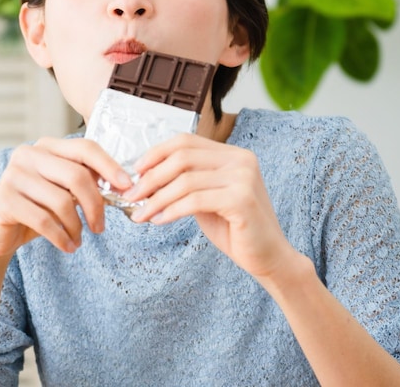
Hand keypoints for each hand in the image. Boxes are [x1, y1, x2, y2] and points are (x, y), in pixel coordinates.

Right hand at [0, 137, 131, 260]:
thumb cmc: (35, 211)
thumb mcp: (62, 193)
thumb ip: (84, 184)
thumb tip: (122, 185)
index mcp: (46, 146)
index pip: (85, 148)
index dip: (110, 166)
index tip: (127, 186)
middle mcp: (27, 154)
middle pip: (77, 175)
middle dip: (95, 205)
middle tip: (100, 227)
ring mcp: (13, 175)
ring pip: (62, 201)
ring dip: (77, 226)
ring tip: (79, 239)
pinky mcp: (3, 200)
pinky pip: (44, 220)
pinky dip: (62, 237)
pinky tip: (69, 246)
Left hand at [124, 133, 294, 278]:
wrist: (269, 258)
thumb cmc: (236, 229)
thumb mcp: (207, 199)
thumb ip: (185, 184)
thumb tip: (145, 178)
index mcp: (233, 154)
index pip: (186, 141)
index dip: (156, 153)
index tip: (136, 171)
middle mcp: (241, 160)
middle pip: (182, 157)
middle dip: (151, 177)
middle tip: (131, 195)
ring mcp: (244, 178)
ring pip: (185, 180)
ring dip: (156, 198)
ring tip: (140, 213)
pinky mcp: (241, 200)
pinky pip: (194, 201)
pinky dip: (170, 210)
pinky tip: (158, 220)